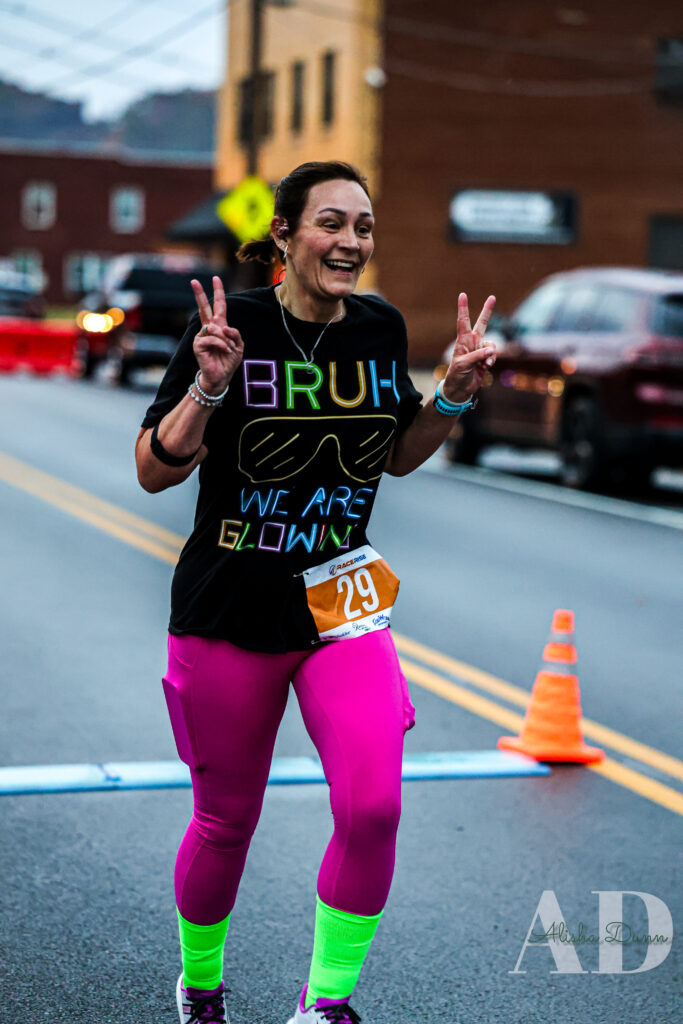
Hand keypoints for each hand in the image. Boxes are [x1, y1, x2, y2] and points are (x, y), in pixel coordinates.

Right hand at [191, 275, 243, 392]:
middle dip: (199, 294)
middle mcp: (208, 329)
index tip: (216, 278)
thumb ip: (234, 333)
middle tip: (193, 281)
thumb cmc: (228, 361)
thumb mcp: (238, 345)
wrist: (220, 377)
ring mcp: (201, 336)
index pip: (218, 306)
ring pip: (215, 328)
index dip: (218, 292)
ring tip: (229, 349)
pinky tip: (224, 351)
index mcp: (219, 326)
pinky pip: (212, 338)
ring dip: (226, 339)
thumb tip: (224, 327)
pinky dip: (221, 344)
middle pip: (203, 307)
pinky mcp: (198, 344)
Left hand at [442, 293, 496, 402]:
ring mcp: (480, 350)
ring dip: (491, 355)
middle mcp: (473, 342)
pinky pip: (493, 356)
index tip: (462, 294)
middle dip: (487, 310)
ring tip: (485, 364)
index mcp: (463, 340)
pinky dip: (491, 361)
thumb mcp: (463, 364)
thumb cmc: (457, 374)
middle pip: (482, 323)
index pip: (463, 321)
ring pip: (492, 345)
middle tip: (492, 297)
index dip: (463, 308)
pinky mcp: (486, 359)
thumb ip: (477, 356)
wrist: (460, 388)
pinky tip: (486, 367)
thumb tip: (490, 351)